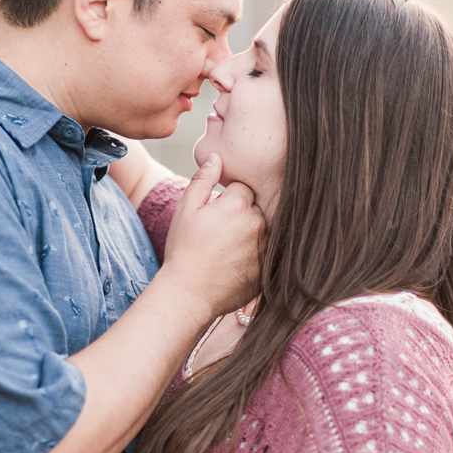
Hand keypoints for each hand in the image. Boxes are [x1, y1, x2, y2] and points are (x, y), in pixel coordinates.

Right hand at [162, 154, 262, 317]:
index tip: (215, 213)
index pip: (242, 188)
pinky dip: (254, 254)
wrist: (189, 294)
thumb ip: (202, 180)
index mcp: (238, 205)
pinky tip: (234, 264)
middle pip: (256, 207)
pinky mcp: (268, 269)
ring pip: (263, 230)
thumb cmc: (184, 251)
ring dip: (250, 234)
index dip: (227, 198)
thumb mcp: (186, 210)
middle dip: (241, 214)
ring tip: (226, 249)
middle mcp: (258, 224)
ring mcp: (266, 248)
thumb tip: (217, 157)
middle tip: (220, 232)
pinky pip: (266, 252)